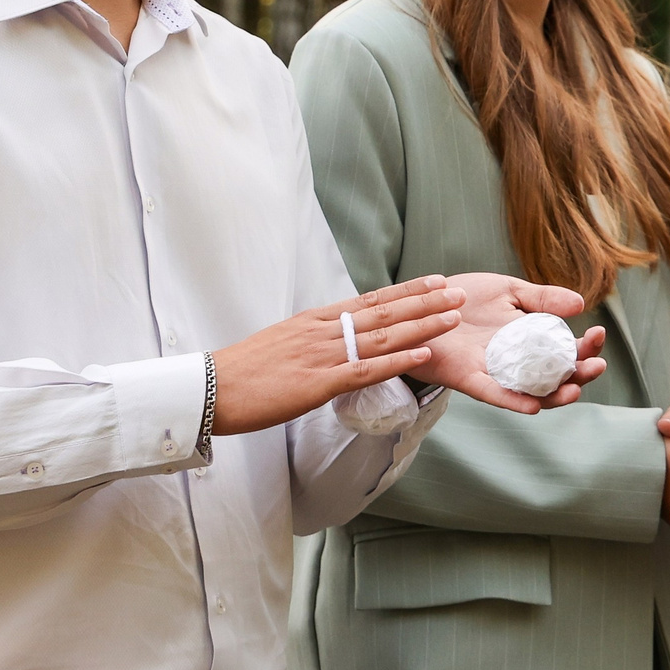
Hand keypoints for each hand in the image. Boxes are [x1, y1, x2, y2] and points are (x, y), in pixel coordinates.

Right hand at [213, 277, 464, 437]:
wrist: (211, 388)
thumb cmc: (245, 371)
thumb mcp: (284, 343)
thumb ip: (316, 340)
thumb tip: (340, 340)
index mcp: (316, 320)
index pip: (370, 300)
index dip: (405, 291)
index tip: (434, 280)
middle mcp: (324, 330)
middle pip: (384, 312)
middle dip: (424, 302)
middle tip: (457, 292)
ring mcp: (323, 354)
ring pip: (383, 336)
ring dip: (421, 325)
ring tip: (452, 316)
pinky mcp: (319, 382)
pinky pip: (366, 369)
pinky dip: (399, 361)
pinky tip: (423, 353)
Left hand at [410, 273, 608, 412]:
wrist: (421, 305)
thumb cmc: (464, 299)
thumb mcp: (508, 291)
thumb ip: (542, 298)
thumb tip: (580, 304)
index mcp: (531, 339)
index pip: (566, 349)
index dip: (586, 346)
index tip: (599, 333)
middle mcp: (517, 361)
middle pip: (556, 376)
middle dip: (580, 375)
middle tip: (596, 365)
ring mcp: (495, 372)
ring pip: (532, 393)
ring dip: (555, 396)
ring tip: (573, 391)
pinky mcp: (469, 378)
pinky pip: (494, 394)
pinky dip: (514, 402)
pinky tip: (534, 406)